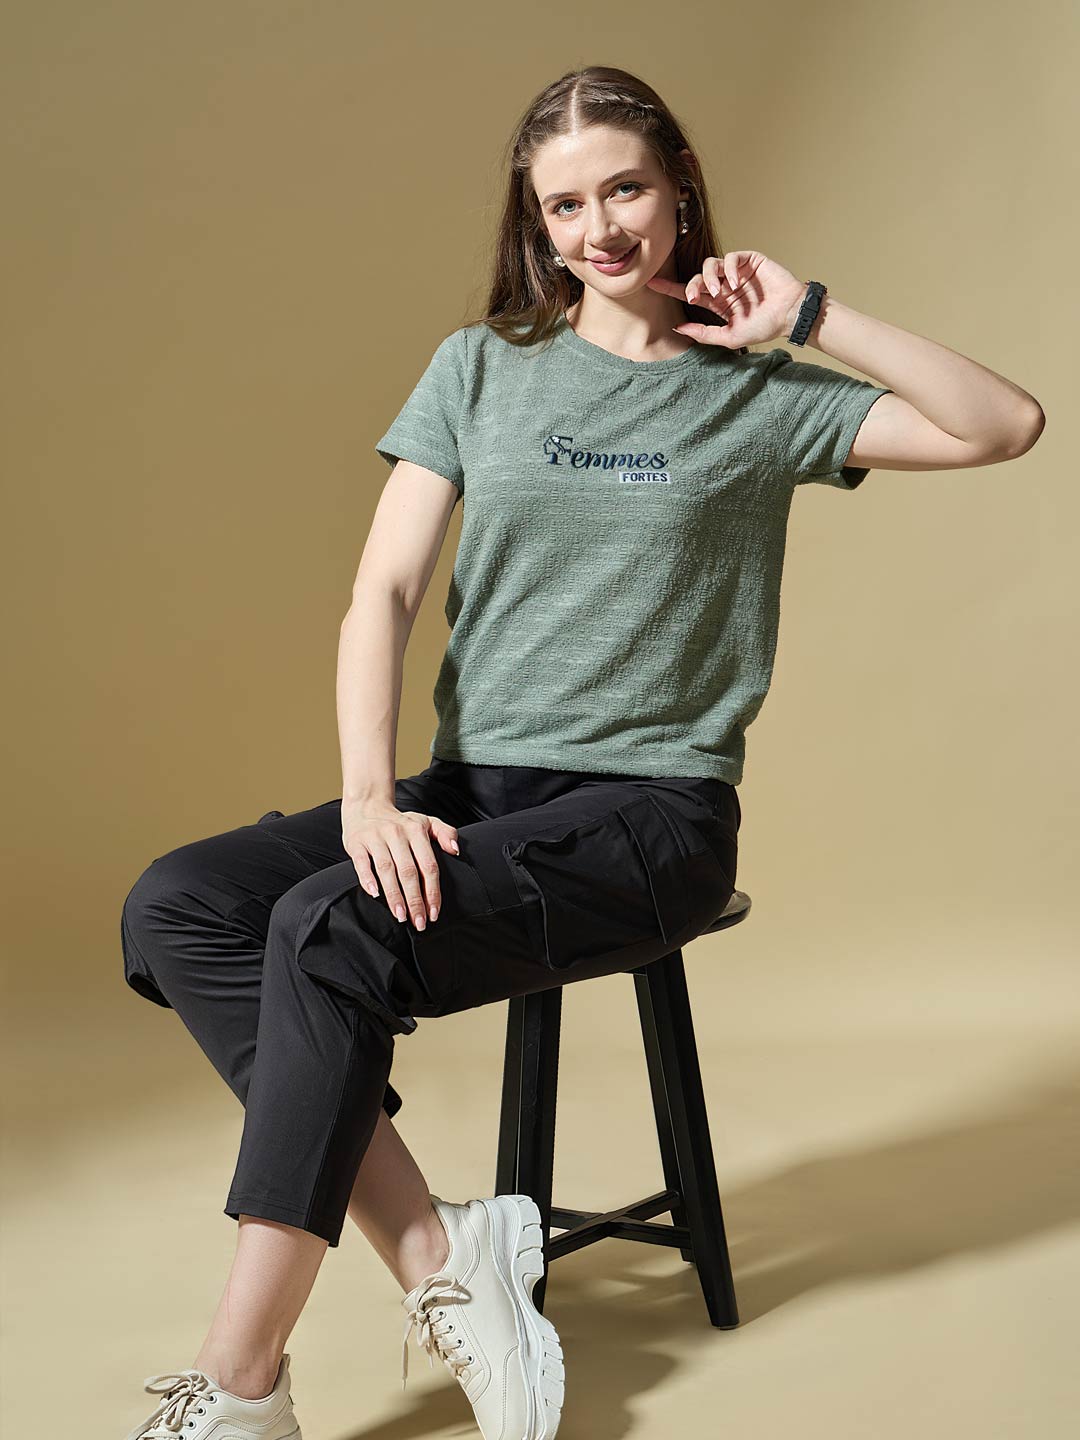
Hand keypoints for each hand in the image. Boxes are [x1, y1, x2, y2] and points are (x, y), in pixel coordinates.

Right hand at [341, 800, 459, 929]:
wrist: (366, 806)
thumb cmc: (400, 822)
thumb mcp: (426, 822)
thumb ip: (445, 832)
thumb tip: (455, 849)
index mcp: (416, 831)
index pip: (428, 865)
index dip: (432, 891)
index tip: (434, 913)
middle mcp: (397, 833)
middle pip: (409, 872)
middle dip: (415, 900)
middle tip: (419, 922)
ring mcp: (376, 837)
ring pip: (387, 870)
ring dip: (395, 895)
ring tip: (401, 916)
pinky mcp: (357, 842)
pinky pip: (362, 863)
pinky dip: (367, 878)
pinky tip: (374, 894)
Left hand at [646, 249, 806, 348]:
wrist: (789, 315)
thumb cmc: (764, 327)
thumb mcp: (729, 336)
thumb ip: (704, 333)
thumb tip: (678, 327)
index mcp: (717, 302)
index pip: (689, 292)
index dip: (670, 287)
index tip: (651, 283)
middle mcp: (724, 285)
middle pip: (697, 278)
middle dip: (691, 286)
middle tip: (694, 297)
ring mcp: (736, 272)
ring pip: (710, 265)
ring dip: (708, 278)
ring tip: (718, 292)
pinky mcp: (749, 261)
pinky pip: (730, 257)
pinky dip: (728, 269)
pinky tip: (734, 283)